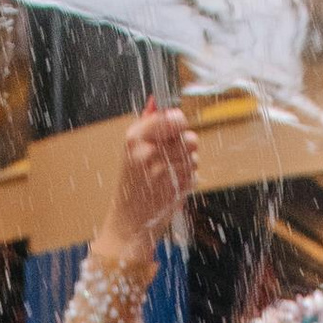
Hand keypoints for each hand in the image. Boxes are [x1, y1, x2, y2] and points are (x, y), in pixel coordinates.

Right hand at [100, 103, 195, 269]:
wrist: (128, 223)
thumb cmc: (132, 184)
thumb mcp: (131, 149)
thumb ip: (147, 122)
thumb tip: (157, 99)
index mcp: (134, 138)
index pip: (173, 118)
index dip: (178, 123)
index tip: (173, 130)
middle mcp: (147, 153)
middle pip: (188, 137)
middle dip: (185, 145)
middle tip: (171, 155)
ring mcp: (162, 172)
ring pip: (194, 156)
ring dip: (187, 163)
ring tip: (170, 172)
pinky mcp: (175, 189)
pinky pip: (195, 174)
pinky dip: (188, 179)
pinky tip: (172, 185)